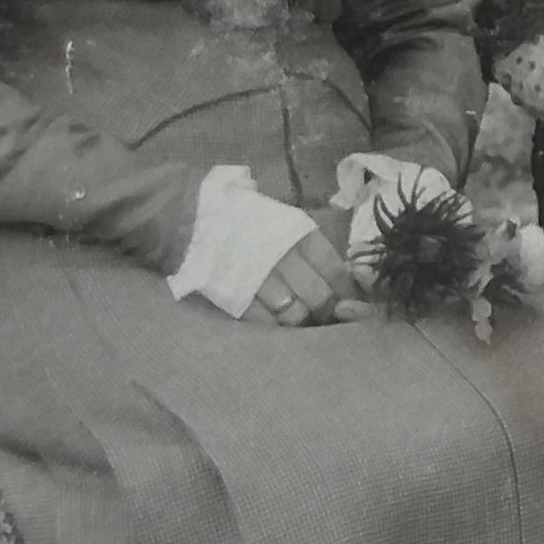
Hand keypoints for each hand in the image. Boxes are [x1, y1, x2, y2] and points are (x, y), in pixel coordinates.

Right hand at [247, 218, 368, 327]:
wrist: (195, 217)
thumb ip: (312, 247)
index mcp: (299, 233)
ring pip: (295, 314)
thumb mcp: (286, 220)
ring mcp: (259, 279)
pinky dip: (276, 327)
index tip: (347, 299)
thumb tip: (347, 276)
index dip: (346, 290)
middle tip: (325, 314)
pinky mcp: (236, 297)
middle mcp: (283, 256)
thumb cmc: (247, 217)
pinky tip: (277, 322)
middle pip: (319, 296)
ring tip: (301, 319)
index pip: (335, 270)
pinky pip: (267, 323)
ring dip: (302, 321)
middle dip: (326, 309)